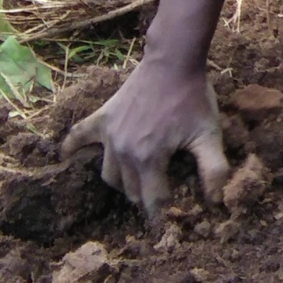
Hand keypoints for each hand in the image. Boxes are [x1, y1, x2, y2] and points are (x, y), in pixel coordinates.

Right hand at [60, 56, 229, 219]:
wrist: (173, 61)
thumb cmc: (193, 97)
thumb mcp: (209, 134)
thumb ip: (214, 169)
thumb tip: (216, 200)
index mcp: (148, 158)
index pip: (152, 201)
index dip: (165, 213)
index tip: (173, 220)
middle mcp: (122, 151)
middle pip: (131, 190)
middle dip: (147, 196)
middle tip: (162, 194)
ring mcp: (108, 135)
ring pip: (109, 174)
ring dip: (124, 181)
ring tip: (139, 180)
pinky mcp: (101, 118)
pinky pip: (78, 137)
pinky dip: (72, 149)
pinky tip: (66, 158)